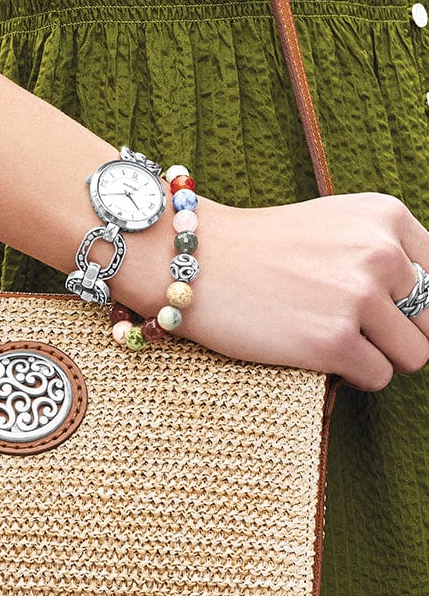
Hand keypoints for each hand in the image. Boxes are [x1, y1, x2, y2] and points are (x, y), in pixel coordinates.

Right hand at [113, 192, 428, 390]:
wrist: (190, 262)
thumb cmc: (253, 247)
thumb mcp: (332, 224)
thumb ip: (382, 249)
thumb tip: (424, 304)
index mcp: (387, 218)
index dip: (408, 303)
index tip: (376, 311)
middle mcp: (382, 254)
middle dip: (394, 332)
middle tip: (344, 327)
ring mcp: (358, 298)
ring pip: (413, 355)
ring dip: (376, 356)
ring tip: (329, 342)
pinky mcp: (332, 342)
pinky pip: (378, 377)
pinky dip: (351, 375)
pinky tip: (313, 354)